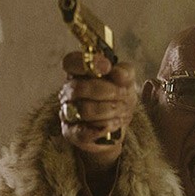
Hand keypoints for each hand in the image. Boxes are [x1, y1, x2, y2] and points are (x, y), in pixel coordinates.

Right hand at [59, 51, 137, 171]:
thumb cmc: (119, 97)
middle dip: (106, 91)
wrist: (119, 124)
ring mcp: (67, 112)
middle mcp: (68, 92)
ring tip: (122, 110)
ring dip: (108, 110)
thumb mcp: (127, 82)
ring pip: (84, 111)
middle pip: (77, 88)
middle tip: (123, 93)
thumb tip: (118, 73)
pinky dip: (102, 128)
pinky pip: (82, 132)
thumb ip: (124, 73)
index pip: (70, 63)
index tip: (107, 67)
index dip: (86, 63)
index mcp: (79, 73)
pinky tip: (114, 124)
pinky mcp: (71, 132)